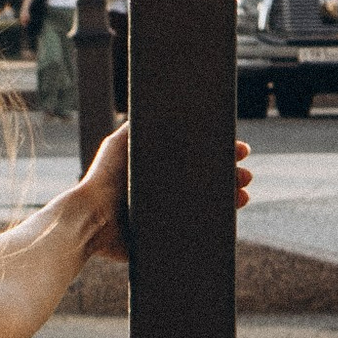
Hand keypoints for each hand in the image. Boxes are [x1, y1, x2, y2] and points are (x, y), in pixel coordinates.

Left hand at [79, 125, 252, 262]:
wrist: (92, 219)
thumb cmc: (104, 179)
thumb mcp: (121, 144)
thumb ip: (138, 125)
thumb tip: (162, 102)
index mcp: (160, 168)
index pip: (198, 156)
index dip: (220, 152)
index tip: (240, 150)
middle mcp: (167, 189)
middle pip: (208, 179)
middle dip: (231, 176)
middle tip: (245, 175)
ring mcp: (169, 212)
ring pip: (209, 203)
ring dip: (230, 199)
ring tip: (242, 196)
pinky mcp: (168, 234)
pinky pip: (199, 228)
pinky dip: (217, 223)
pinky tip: (229, 217)